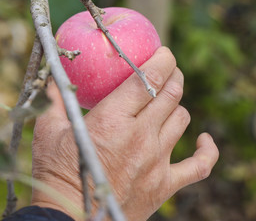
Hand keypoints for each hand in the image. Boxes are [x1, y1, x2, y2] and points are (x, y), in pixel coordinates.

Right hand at [31, 47, 218, 219]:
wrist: (71, 218)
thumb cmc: (56, 174)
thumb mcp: (48, 132)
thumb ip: (54, 102)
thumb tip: (52, 79)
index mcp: (113, 119)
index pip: (149, 79)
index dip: (162, 60)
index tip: (163, 52)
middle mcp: (141, 136)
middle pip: (171, 94)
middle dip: (173, 75)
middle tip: (167, 70)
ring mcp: (157, 161)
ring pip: (182, 119)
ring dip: (177, 104)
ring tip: (169, 100)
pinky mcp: (165, 185)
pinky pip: (200, 165)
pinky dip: (207, 150)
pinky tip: (204, 140)